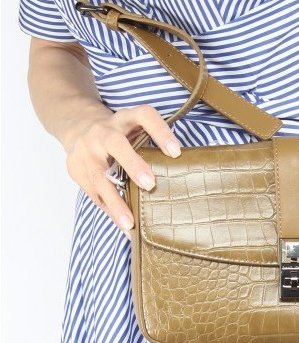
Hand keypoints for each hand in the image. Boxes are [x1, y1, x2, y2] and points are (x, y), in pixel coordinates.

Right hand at [61, 103, 181, 236]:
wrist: (77, 125)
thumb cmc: (117, 132)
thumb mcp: (133, 127)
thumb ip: (149, 142)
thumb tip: (180, 171)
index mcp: (124, 118)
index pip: (144, 116)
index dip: (160, 132)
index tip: (175, 152)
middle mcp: (103, 132)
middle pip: (116, 144)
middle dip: (132, 164)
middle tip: (149, 184)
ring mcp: (86, 150)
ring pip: (99, 176)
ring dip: (115, 201)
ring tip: (130, 223)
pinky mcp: (76, 169)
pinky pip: (93, 194)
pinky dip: (108, 211)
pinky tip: (122, 226)